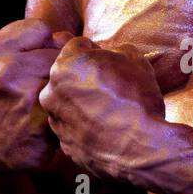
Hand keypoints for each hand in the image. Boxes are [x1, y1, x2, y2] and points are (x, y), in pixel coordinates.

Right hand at [0, 18, 71, 174]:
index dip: (45, 45)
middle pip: (61, 52)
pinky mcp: (43, 122)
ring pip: (70, 77)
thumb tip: (69, 39)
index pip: (41, 29)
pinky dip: (69, 110)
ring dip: (67, 88)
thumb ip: (28, 43)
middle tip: (44, 87)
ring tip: (49, 101)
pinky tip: (53, 118)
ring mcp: (25, 96)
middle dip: (58, 68)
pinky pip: (74, 103)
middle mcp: (6, 70)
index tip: (36, 63)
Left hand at [39, 38, 166, 181]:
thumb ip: (117, 50)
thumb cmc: (137, 100)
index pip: (77, 46)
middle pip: (68, 75)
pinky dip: (85, 126)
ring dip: (83, 102)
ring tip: (110, 110)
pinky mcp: (64, 144)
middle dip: (85, 77)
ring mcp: (56, 120)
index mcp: (66, 63)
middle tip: (111, 86)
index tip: (110, 61)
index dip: (96, 51)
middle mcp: (52, 91)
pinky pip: (73, 128)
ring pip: (68, 103)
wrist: (140, 147)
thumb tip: (113, 54)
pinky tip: (106, 129)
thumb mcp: (135, 60)